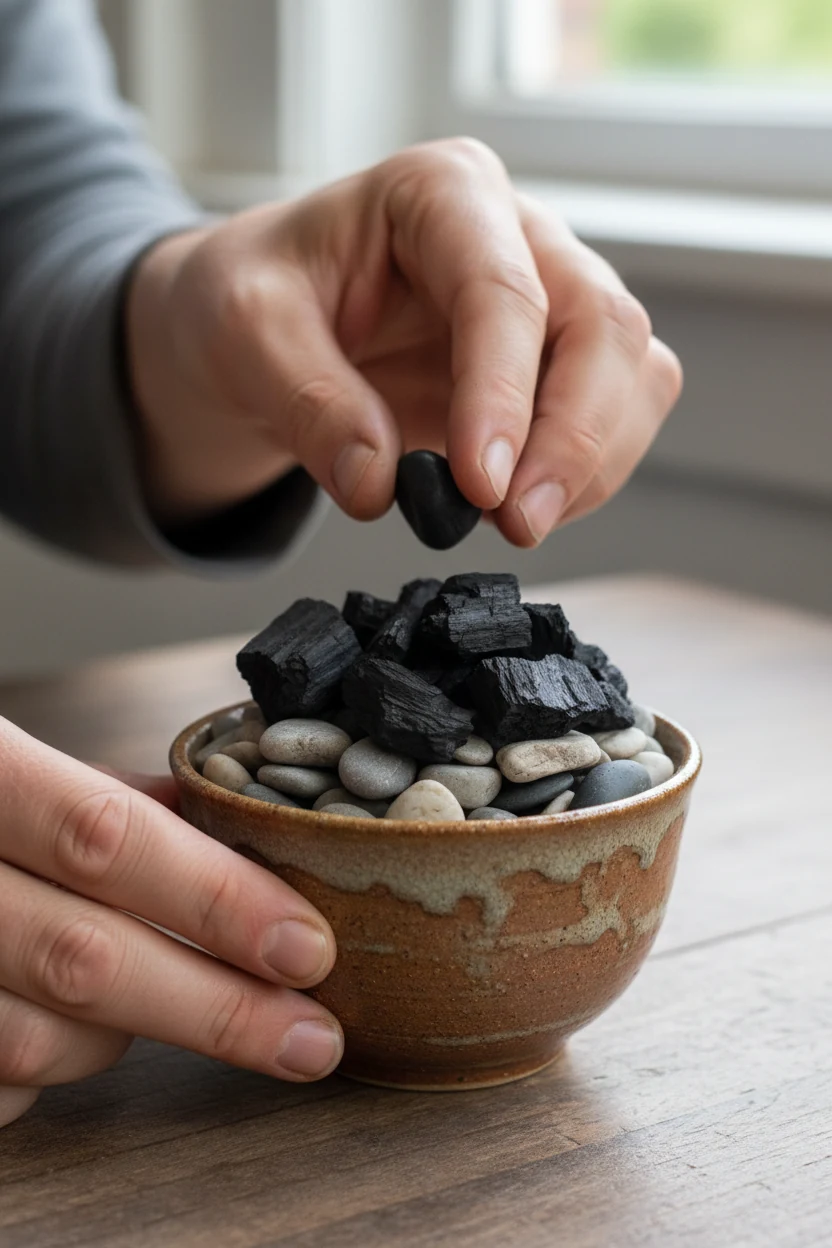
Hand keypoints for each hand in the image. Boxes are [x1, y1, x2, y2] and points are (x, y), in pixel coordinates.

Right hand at [0, 718, 340, 1128]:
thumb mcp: (4, 761)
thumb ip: (100, 798)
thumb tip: (223, 830)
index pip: (103, 838)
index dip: (212, 898)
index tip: (304, 946)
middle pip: (81, 958)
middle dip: (215, 1006)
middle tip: (311, 1033)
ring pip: (39, 1041)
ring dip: (130, 1032)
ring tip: (182, 1001)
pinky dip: (49, 1065)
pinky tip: (71, 1024)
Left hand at [128, 138, 681, 546]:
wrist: (264, 326)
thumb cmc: (256, 299)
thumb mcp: (245, 331)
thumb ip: (307, 400)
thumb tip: (377, 483)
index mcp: (441, 193)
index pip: (504, 291)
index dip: (503, 394)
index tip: (479, 484)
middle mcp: (516, 234)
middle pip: (603, 326)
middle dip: (573, 437)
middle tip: (514, 522)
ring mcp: (549, 298)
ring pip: (631, 373)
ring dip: (590, 463)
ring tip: (510, 522)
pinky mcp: (556, 366)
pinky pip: (613, 417)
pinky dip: (582, 476)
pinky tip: (516, 505)